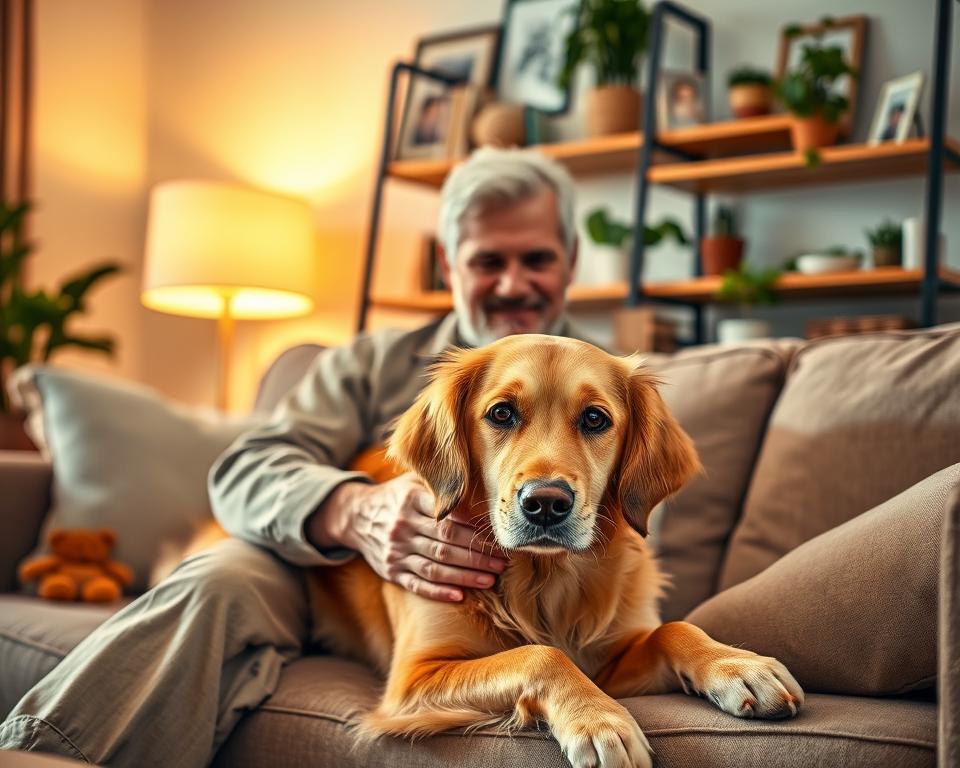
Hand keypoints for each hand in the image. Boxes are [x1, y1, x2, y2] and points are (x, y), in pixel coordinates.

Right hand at [309, 474, 506, 601]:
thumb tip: (482, 487)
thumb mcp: (414, 482)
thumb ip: (441, 486)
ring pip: (435, 567)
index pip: (449, 519)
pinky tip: (460, 596)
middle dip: (477, 554)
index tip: (498, 537)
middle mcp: (402, 526)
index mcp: (411, 501)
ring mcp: (395, 551)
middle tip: (502, 561)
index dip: (475, 530)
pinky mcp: (391, 571)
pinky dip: (439, 592)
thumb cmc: (397, 497)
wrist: (356, 516)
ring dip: (465, 575)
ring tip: (490, 579)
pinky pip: (417, 584)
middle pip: (446, 544)